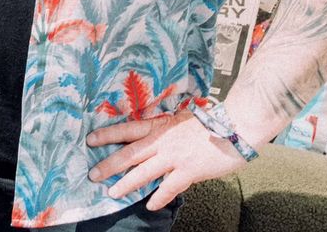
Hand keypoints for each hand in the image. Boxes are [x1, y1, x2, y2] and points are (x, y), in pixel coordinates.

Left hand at [87, 113, 246, 210]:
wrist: (236, 126)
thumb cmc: (212, 122)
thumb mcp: (182, 120)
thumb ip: (167, 131)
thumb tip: (156, 140)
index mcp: (160, 125)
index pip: (128, 129)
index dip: (108, 134)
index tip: (90, 140)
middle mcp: (163, 141)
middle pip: (129, 153)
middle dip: (109, 164)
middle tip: (93, 174)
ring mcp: (175, 155)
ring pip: (144, 172)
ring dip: (127, 184)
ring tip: (113, 193)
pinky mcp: (189, 170)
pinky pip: (169, 187)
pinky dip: (159, 197)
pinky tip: (150, 205)